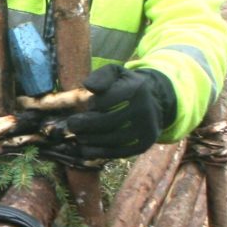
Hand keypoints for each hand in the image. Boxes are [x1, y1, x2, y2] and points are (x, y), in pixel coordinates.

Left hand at [56, 65, 174, 160]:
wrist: (155, 102)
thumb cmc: (127, 86)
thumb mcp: (116, 73)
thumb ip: (101, 76)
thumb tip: (88, 85)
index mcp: (135, 89)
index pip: (105, 101)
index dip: (91, 105)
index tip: (87, 106)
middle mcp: (143, 110)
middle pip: (107, 122)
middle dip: (85, 125)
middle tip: (72, 125)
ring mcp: (145, 130)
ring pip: (111, 140)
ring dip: (90, 139)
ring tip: (79, 136)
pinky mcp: (143, 145)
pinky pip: (118, 152)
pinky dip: (99, 152)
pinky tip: (86, 149)